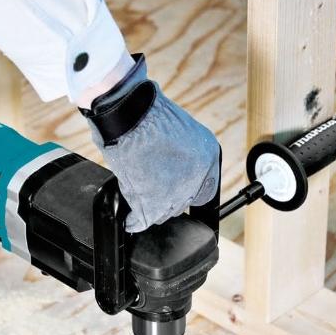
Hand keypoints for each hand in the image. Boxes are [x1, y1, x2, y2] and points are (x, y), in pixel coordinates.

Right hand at [82, 54, 219, 232]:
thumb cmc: (144, 115)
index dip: (184, 192)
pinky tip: (130, 217)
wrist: (128, 113)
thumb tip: (168, 168)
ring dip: (148, 207)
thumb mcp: (176, 130)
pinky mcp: (153, 202)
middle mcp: (196, 176)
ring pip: (162, 213)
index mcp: (207, 156)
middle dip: (164, 199)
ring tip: (135, 193)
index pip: (203, 190)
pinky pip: (142, 220)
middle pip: (181, 203)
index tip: (173, 192)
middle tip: (148, 189)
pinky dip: (134, 220)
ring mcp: (176, 191)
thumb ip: (178, 155)